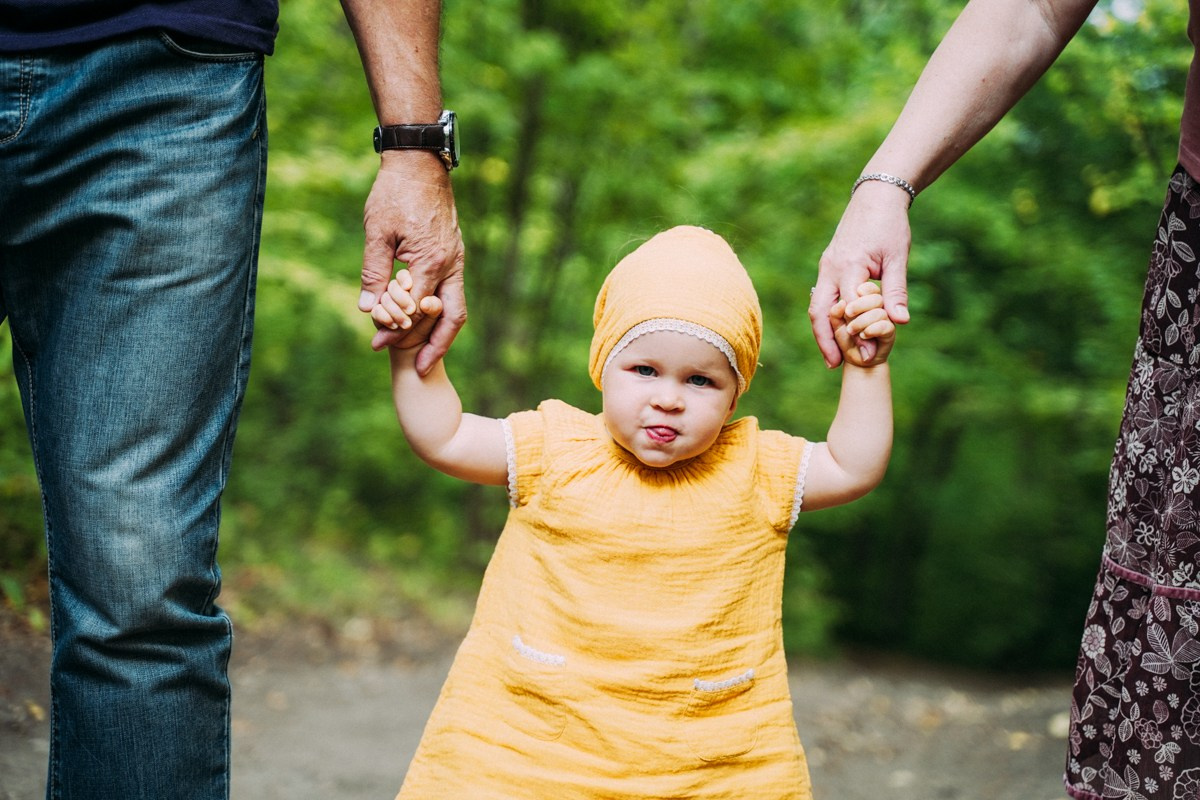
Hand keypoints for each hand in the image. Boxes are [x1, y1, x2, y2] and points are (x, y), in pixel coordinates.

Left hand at [358, 151, 465, 373]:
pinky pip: (451, 292)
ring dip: (441, 333)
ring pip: (456, 308)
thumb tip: (369, 309)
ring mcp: (457, 260)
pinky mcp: (454, 255)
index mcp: (431, 261)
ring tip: (424, 353)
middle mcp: (451, 265)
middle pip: (451, 319)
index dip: (396, 331)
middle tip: (416, 368)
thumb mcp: (377, 233)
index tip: (377, 344)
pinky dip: (440, 312)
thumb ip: (374, 273)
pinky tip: (424, 321)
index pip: (414, 310)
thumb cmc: (395, 194)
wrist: (419, 164)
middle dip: (435, 347)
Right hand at [812, 181, 911, 366]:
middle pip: (819, 311)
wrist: (874, 197)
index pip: (847, 307)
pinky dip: (826, 317)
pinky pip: (822, 297)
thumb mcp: (898, 257)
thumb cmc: (890, 225)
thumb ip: (896, 290)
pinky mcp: (828, 267)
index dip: (854, 333)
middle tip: (834, 365)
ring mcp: (826, 268)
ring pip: (817, 306)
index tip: (866, 355)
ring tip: (832, 356)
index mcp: (849, 265)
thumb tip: (900, 322)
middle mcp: (831, 268)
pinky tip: (835, 332)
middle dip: (825, 340)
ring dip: (823, 332)